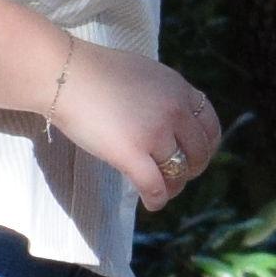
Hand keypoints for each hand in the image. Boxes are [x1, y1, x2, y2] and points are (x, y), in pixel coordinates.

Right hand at [45, 42, 224, 208]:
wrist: (65, 74)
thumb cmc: (95, 72)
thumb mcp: (144, 73)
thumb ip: (163, 95)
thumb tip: (170, 120)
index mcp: (179, 89)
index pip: (209, 125)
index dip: (206, 147)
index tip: (194, 156)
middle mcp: (174, 110)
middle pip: (198, 152)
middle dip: (190, 169)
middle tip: (175, 176)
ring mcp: (155, 133)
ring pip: (177, 172)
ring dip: (172, 187)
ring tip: (162, 191)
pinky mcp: (132, 153)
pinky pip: (154, 186)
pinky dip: (156, 200)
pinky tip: (151, 204)